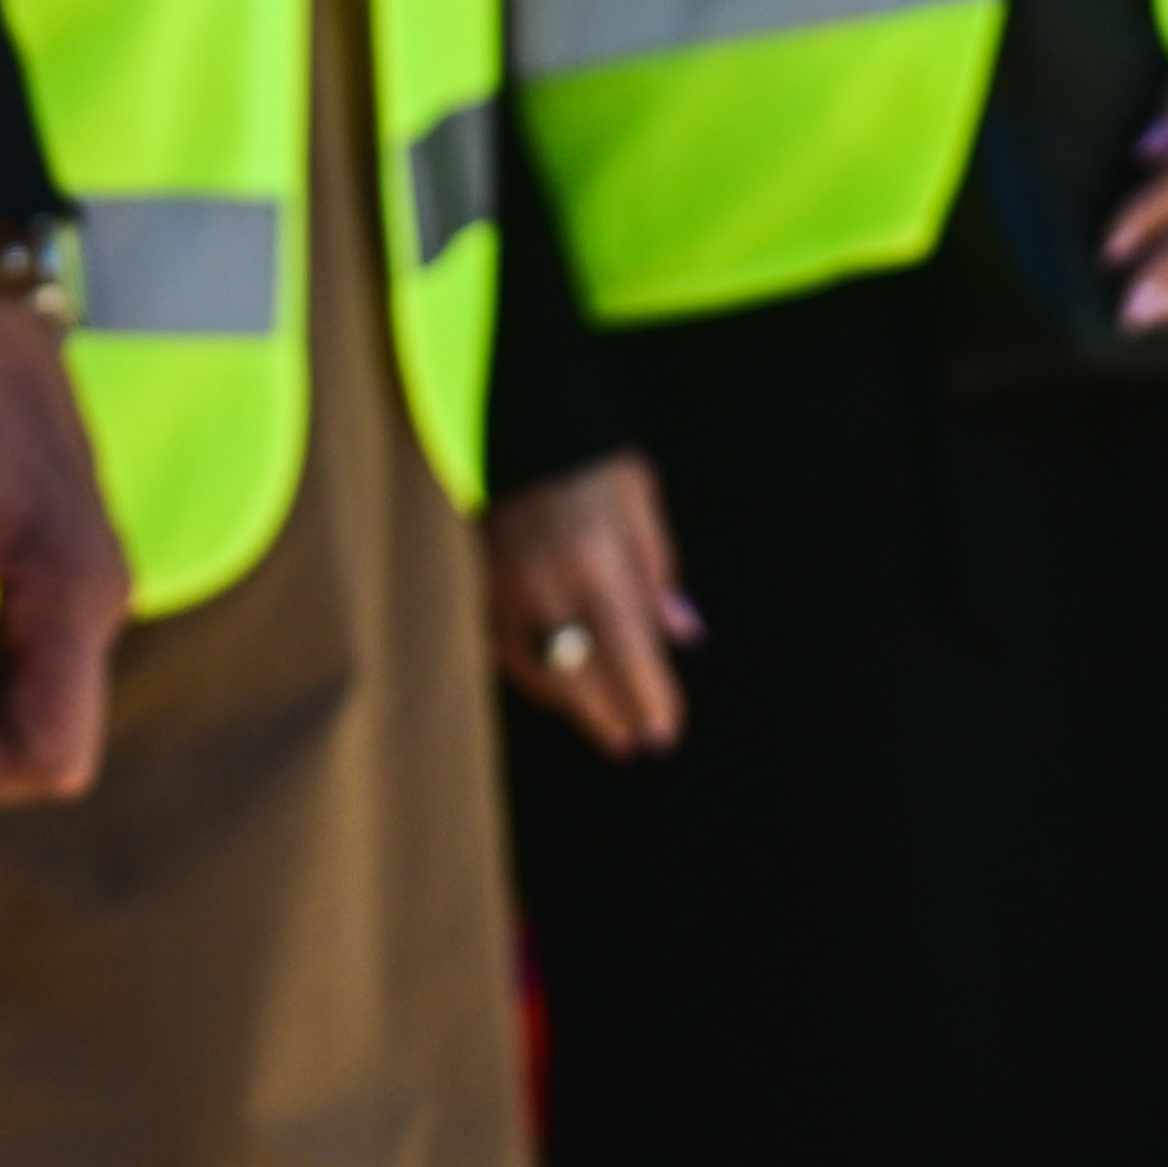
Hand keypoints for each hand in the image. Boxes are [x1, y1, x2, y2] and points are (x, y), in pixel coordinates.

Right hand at [488, 451, 693, 757]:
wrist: (519, 420)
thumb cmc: (592, 459)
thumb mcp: (640, 501)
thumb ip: (659, 571)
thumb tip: (683, 633)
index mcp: (597, 559)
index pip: (628, 647)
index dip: (648, 694)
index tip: (667, 730)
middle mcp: (548, 582)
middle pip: (581, 671)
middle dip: (610, 715)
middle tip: (635, 746)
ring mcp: (509, 586)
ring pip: (539, 667)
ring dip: (573, 705)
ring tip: (602, 728)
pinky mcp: (484, 582)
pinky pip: (504, 646)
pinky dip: (531, 676)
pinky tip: (553, 691)